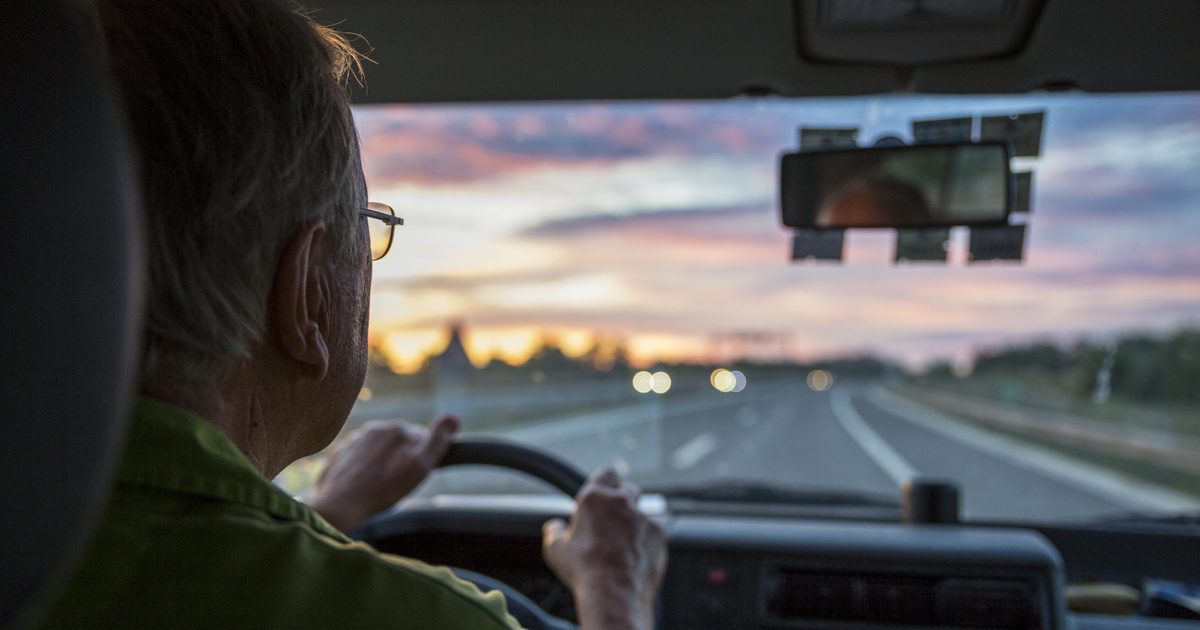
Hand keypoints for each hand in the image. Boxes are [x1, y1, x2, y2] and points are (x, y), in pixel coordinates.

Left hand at [307, 415, 458, 531]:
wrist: (339, 505)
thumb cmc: (383, 489)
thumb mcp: (419, 467)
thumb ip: (437, 441)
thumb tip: (453, 418)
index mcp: (398, 429)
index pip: (421, 440)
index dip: (421, 459)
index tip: (413, 475)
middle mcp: (376, 427)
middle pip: (399, 443)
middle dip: (402, 459)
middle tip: (396, 483)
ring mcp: (356, 438)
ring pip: (380, 449)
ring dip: (383, 462)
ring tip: (377, 485)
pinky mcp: (341, 451)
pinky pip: (360, 456)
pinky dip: (364, 467)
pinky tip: (362, 484)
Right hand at [542, 468, 667, 629]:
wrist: (612, 593)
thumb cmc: (582, 570)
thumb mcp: (555, 550)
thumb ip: (554, 531)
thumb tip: (554, 527)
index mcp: (594, 498)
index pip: (607, 473)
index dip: (606, 482)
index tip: (604, 494)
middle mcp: (621, 501)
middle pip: (627, 489)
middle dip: (622, 502)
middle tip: (612, 521)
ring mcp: (643, 515)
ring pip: (643, 509)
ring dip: (636, 520)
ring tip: (626, 541)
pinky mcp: (659, 532)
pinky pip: (656, 527)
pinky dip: (649, 536)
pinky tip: (638, 551)